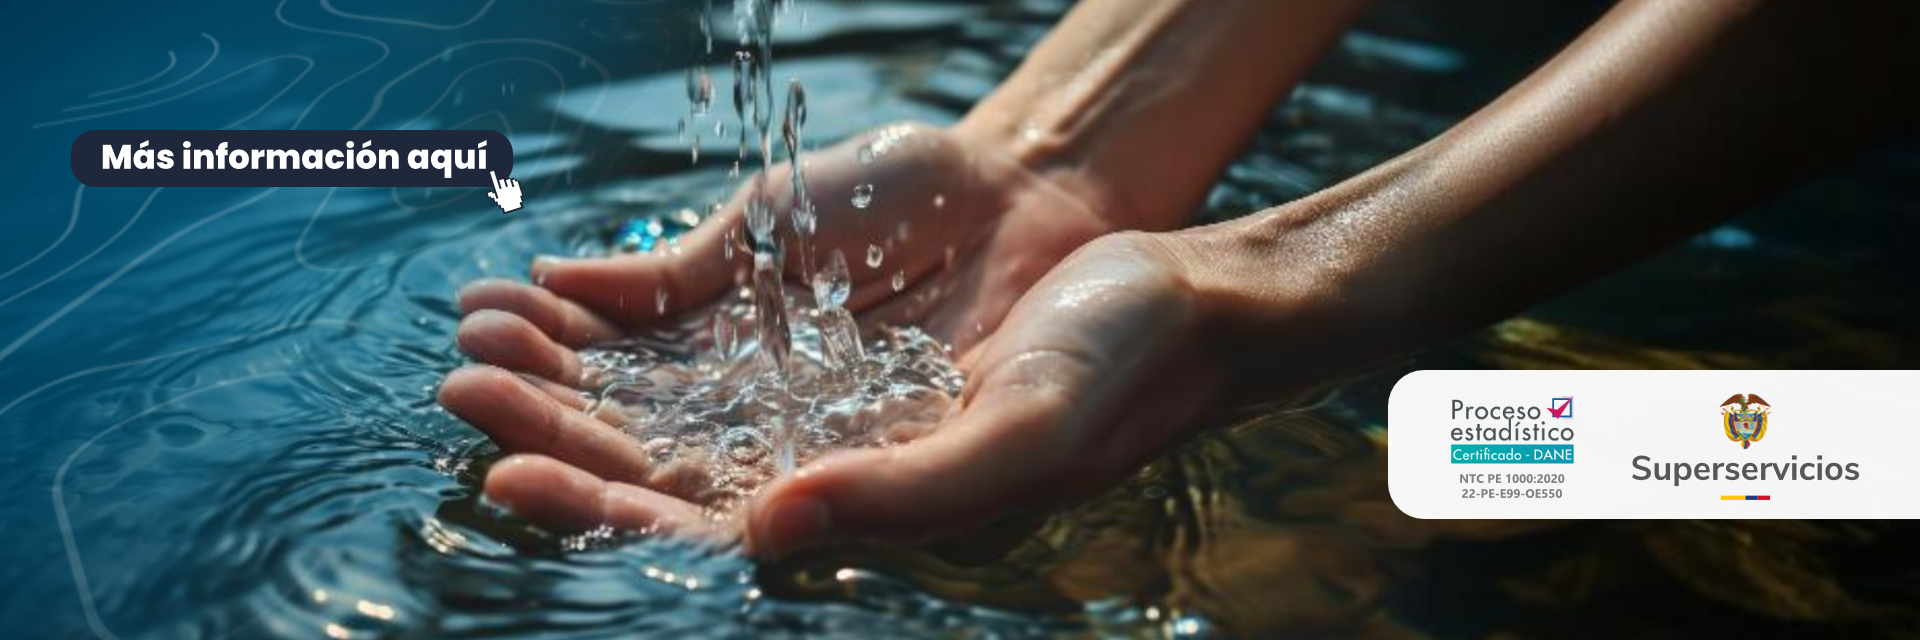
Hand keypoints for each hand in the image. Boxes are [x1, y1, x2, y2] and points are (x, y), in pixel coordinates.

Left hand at [438, 121, 1155, 542]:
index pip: (707, 535)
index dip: (605, 515)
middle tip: (460, 390)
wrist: (1164, 280)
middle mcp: (826, 463)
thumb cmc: (1117, 369)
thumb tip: (768, 530)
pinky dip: (627, 309)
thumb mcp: (1021, 431)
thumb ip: (901, 494)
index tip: (511, 483)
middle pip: (662, 464)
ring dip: (577, 371)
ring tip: (480, 333)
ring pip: (668, 394)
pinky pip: (703, 328)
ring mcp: (817, 393)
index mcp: (864, 514)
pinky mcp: (820, 328)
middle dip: (559, 435)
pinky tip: (562, 287)